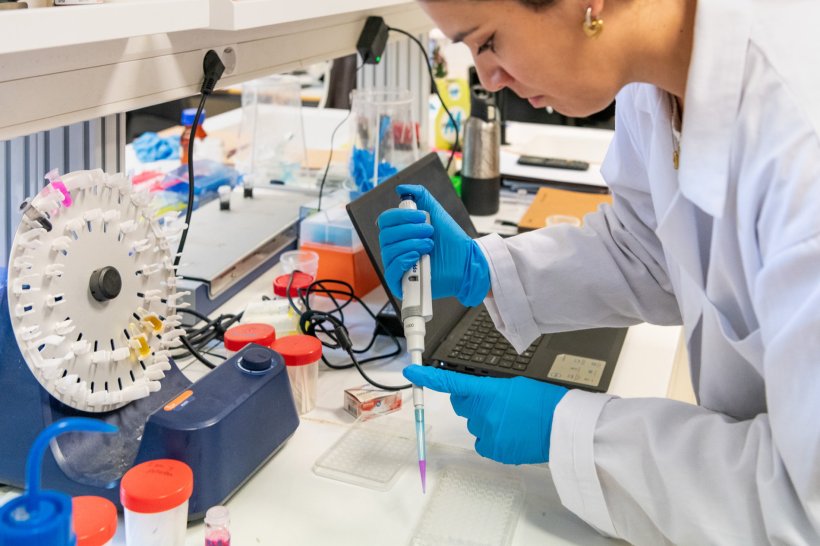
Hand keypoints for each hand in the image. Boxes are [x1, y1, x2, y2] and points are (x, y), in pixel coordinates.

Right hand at [377, 184, 489, 305]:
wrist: (466, 261)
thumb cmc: (452, 241)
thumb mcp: (436, 213)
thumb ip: (421, 196)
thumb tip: (401, 188)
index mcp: (400, 233)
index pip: (385, 221)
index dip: (401, 216)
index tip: (422, 216)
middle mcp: (396, 249)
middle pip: (385, 235)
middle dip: (410, 230)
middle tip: (430, 231)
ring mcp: (398, 266)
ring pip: (389, 251)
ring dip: (412, 244)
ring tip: (430, 245)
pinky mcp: (402, 283)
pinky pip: (391, 271)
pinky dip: (403, 261)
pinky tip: (418, 257)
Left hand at [404, 365, 567, 463]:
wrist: (560, 426)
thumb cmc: (543, 401)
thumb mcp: (515, 384)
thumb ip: (491, 389)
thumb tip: (481, 396)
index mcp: (488, 391)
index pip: (451, 383)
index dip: (428, 379)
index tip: (412, 374)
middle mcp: (482, 412)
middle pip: (461, 406)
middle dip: (471, 403)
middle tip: (495, 404)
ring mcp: (487, 433)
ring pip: (474, 426)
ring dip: (486, 422)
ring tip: (511, 421)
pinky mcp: (494, 450)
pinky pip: (483, 444)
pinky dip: (492, 440)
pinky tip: (510, 435)